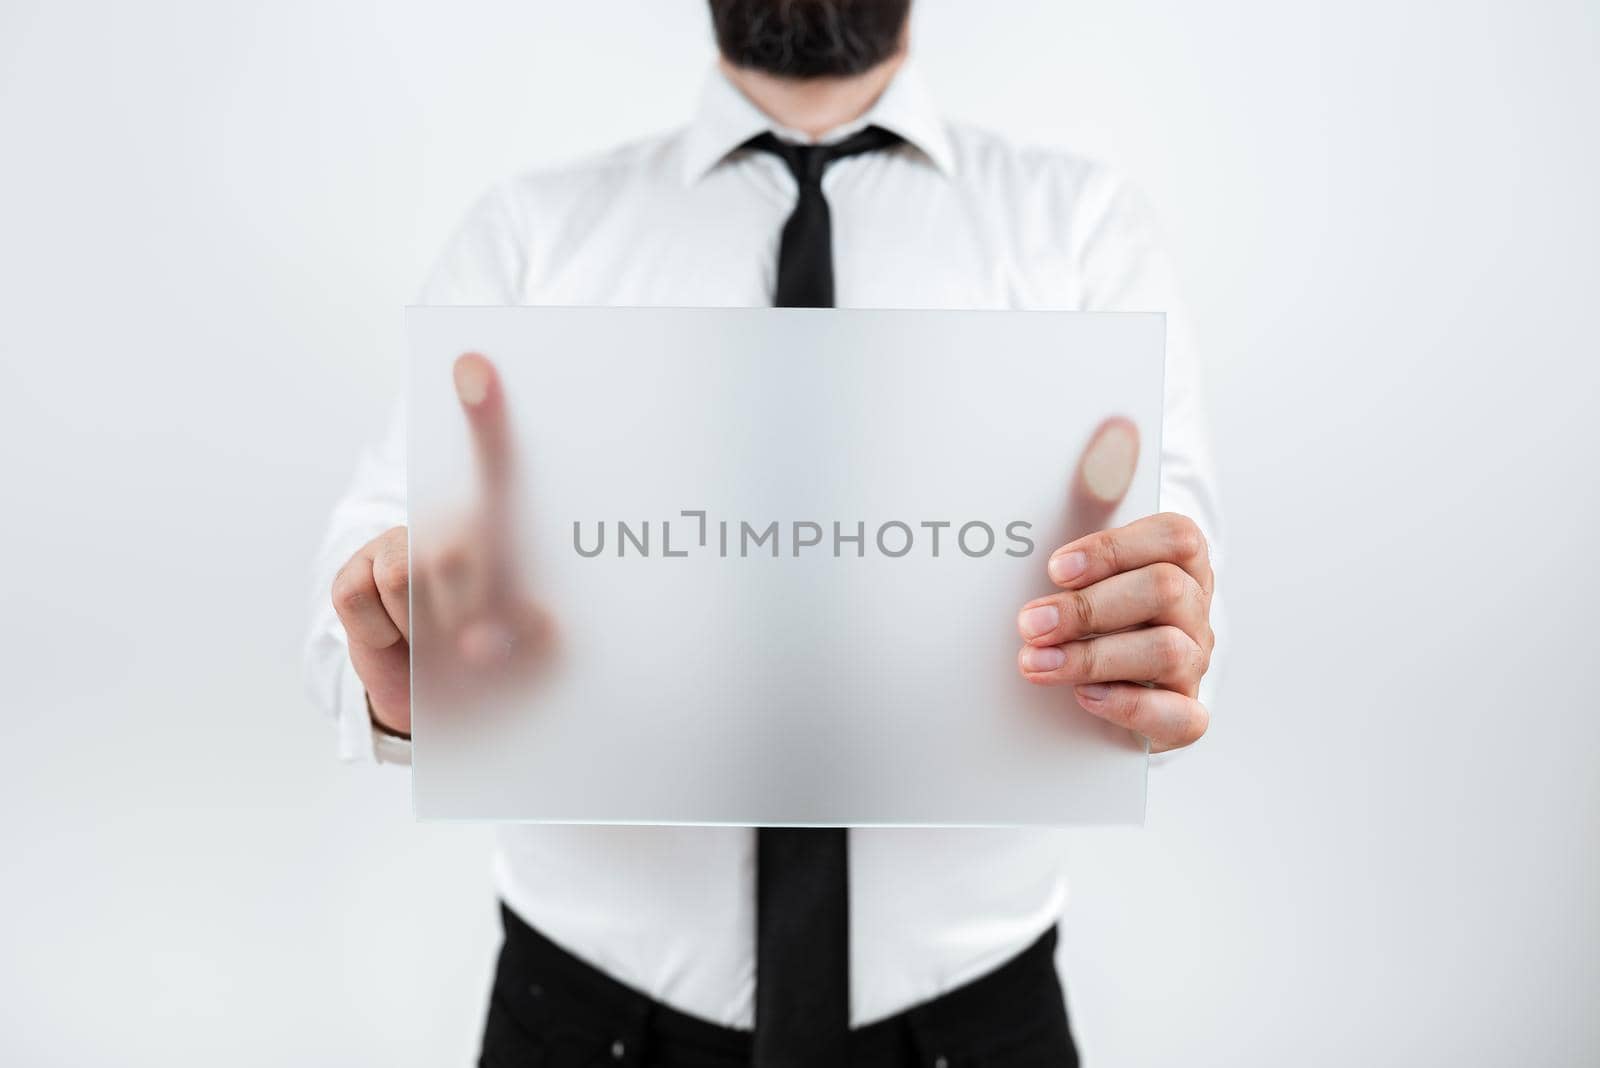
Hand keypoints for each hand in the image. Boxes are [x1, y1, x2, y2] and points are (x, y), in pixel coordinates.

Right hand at [331, 353, 548, 736]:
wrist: (442, 696)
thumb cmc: (501, 652)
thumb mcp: (536, 644)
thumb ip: (529, 635)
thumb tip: (482, 639)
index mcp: (494, 523)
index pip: (493, 459)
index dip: (482, 411)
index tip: (475, 365)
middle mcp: (440, 522)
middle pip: (458, 543)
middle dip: (477, 603)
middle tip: (484, 636)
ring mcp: (391, 546)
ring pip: (412, 577)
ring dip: (436, 624)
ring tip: (446, 642)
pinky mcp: (351, 578)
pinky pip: (373, 604)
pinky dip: (393, 636)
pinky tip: (404, 642)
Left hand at [1014, 419, 1214, 751]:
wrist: (1105, 665)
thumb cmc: (1091, 590)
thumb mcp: (1085, 535)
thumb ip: (1097, 485)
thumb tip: (1115, 422)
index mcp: (1181, 556)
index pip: (1172, 538)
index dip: (1113, 550)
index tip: (1054, 566)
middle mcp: (1195, 606)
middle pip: (1163, 593)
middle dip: (1089, 608)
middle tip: (1027, 622)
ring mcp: (1195, 661)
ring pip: (1167, 652)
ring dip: (1093, 656)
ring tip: (1035, 663)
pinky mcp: (1186, 714)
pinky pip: (1180, 717)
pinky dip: (1131, 708)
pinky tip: (1084, 697)